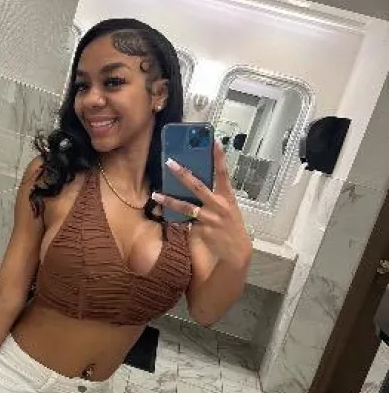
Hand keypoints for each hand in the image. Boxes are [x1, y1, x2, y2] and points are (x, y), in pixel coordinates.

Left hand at [152, 141, 251, 268]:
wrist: (236, 250)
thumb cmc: (230, 225)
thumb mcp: (228, 207)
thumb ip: (214, 195)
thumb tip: (194, 182)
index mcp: (227, 197)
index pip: (223, 173)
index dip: (219, 157)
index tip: (215, 141)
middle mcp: (219, 206)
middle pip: (199, 187)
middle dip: (183, 174)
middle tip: (170, 162)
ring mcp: (209, 218)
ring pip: (186, 207)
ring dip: (169, 201)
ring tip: (156, 195)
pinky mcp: (201, 230)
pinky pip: (184, 221)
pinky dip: (174, 218)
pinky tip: (163, 213)